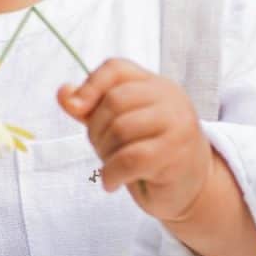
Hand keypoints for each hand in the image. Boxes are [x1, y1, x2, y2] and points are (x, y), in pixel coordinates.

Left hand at [58, 58, 212, 221]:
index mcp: (154, 84)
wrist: (192, 186)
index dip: (90, 86)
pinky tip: (111, 183)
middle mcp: (169, 97)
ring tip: (111, 167)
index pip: (116, 68)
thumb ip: (91, 108)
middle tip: (102, 150)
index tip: (77, 110)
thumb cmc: (150, 153)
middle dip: (96, 130)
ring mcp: (177, 123)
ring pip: (121, 129)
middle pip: (114, 101)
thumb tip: (63, 93)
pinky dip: (112, 174)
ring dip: (105, 154)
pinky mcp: (176, 153)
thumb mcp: (119, 125)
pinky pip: (130, 159)